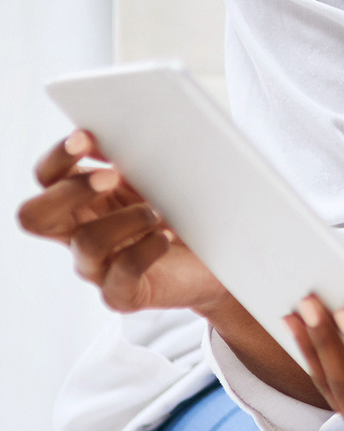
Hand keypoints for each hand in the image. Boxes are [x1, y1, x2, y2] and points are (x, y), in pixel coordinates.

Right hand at [17, 131, 228, 314]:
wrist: (220, 260)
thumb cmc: (185, 213)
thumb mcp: (158, 179)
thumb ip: (129, 157)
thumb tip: (106, 138)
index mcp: (82, 201)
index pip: (48, 178)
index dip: (58, 157)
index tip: (86, 136)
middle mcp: (79, 234)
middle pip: (36, 216)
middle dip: (72, 191)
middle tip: (113, 176)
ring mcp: (97, 268)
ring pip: (86, 243)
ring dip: (125, 220)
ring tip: (158, 212)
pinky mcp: (122, 294)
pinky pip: (121, 274)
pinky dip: (146, 251)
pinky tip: (166, 237)